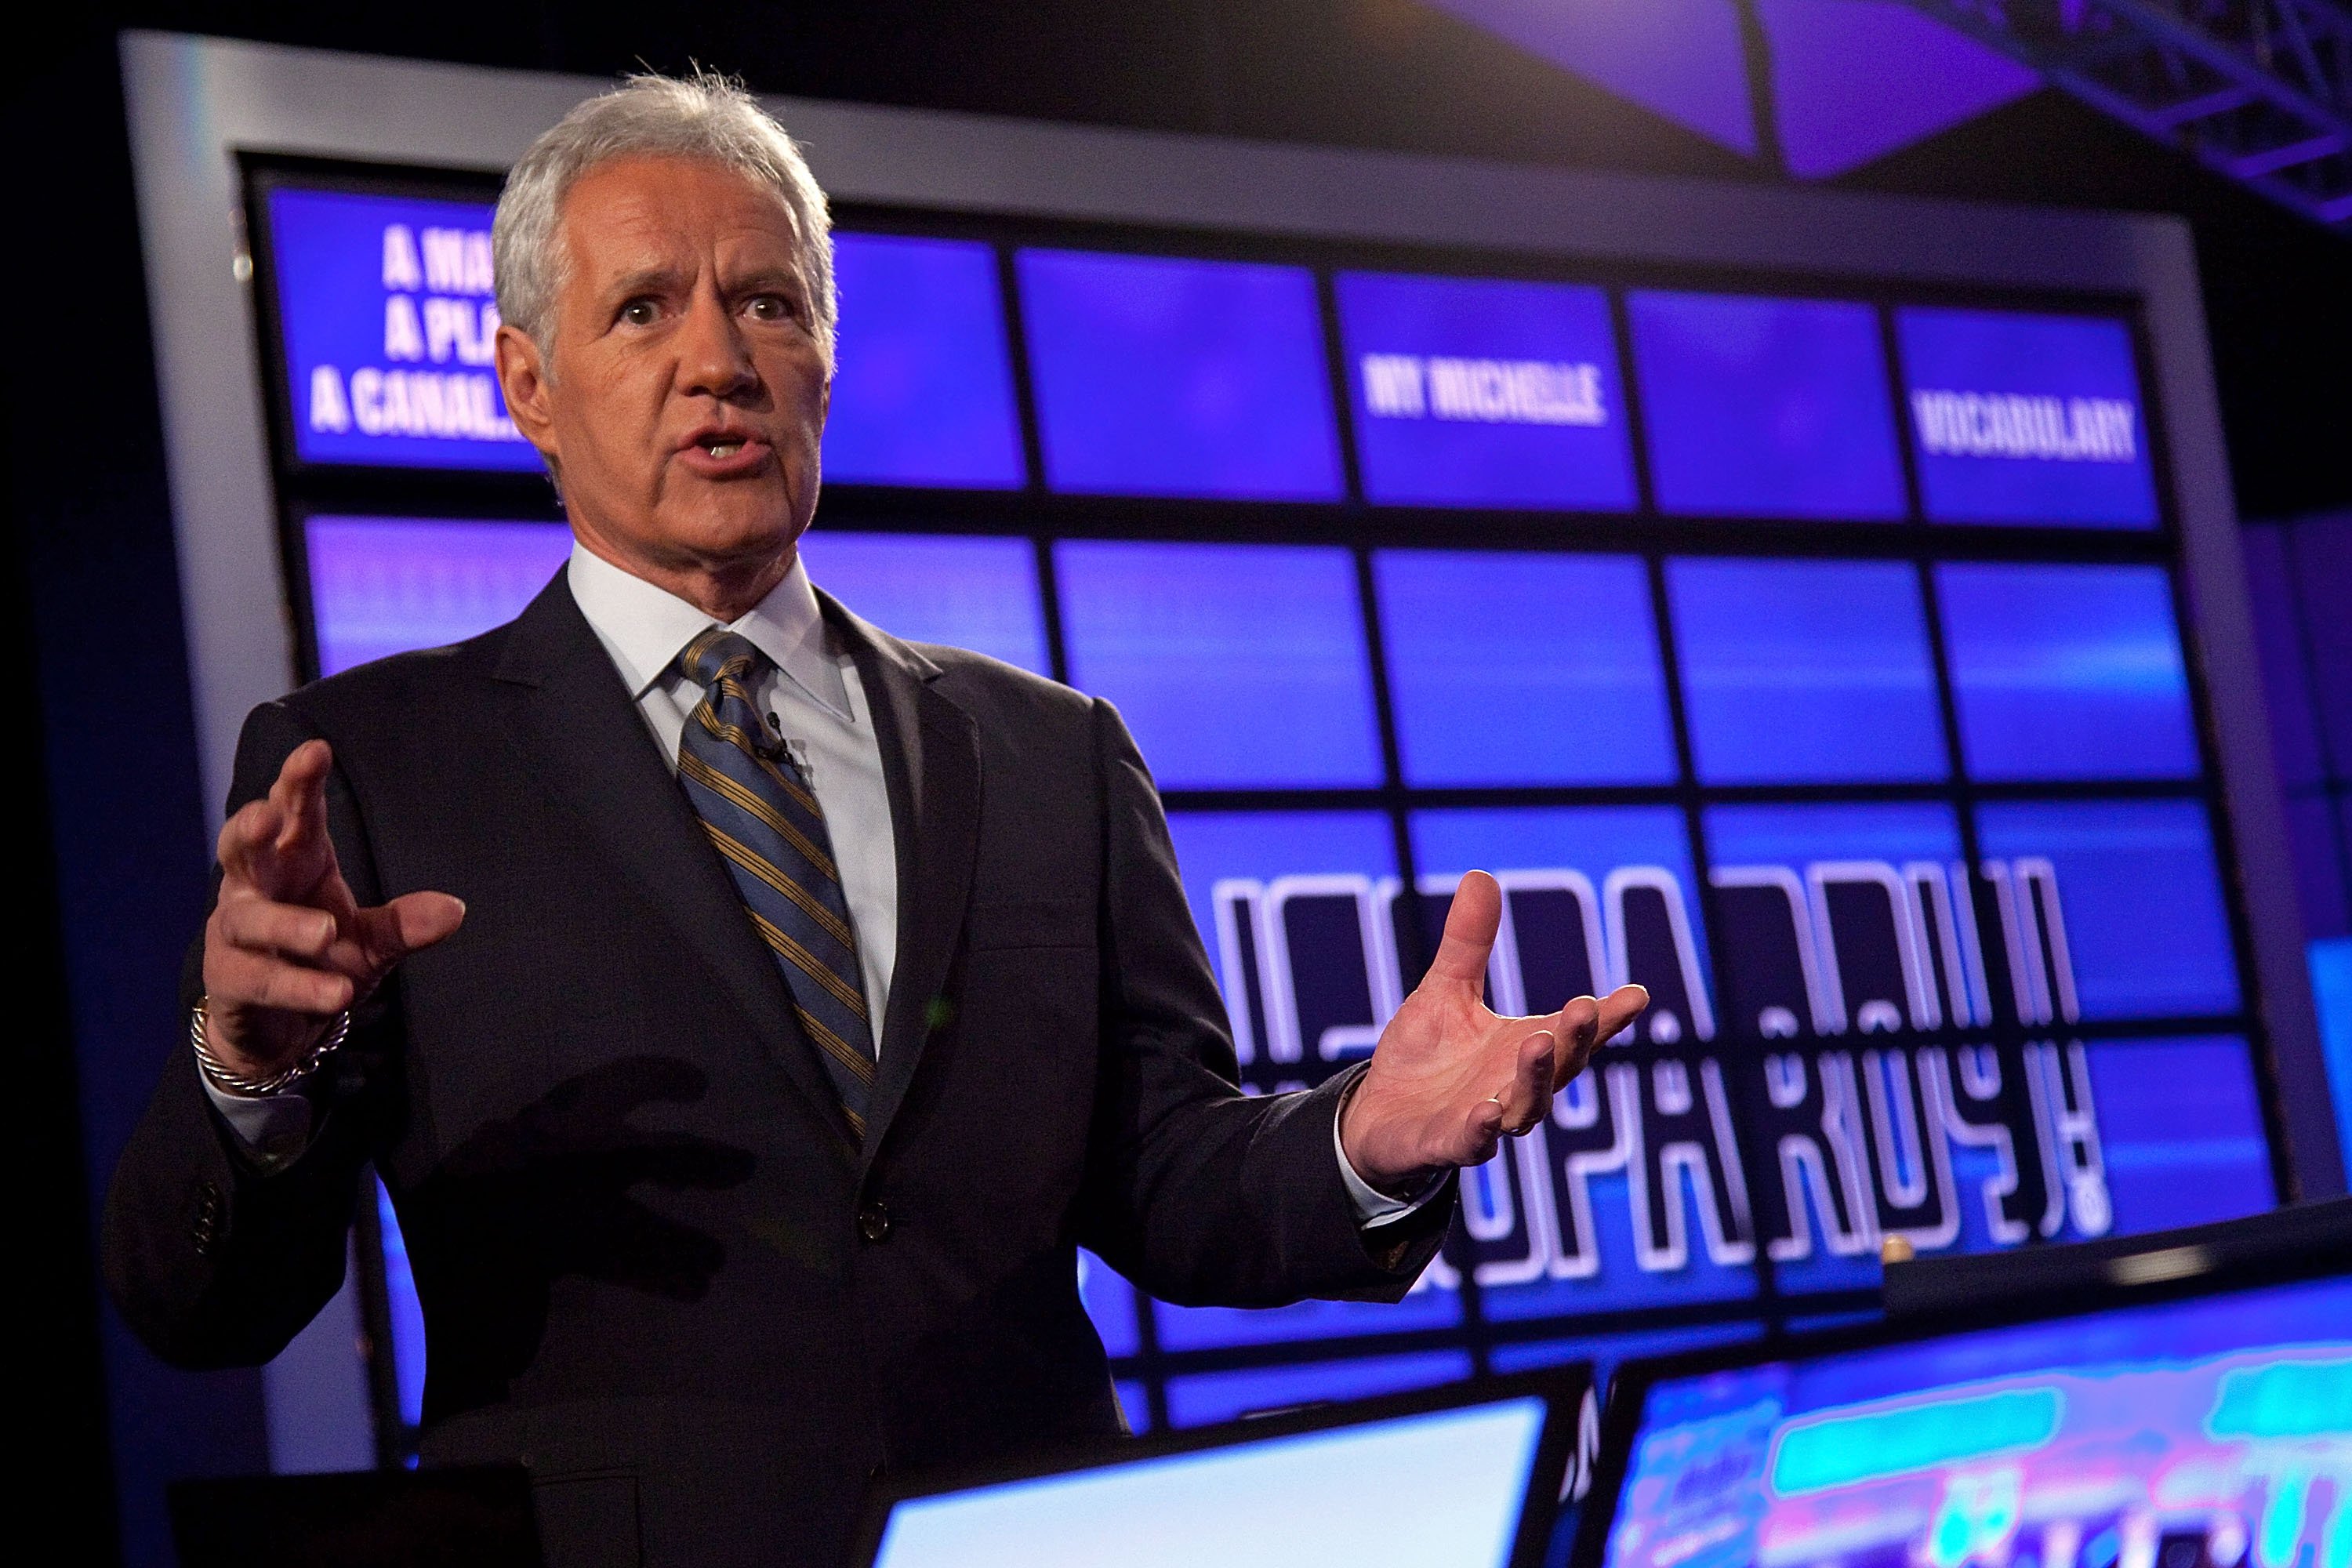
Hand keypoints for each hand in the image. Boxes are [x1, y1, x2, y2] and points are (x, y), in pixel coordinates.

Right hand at [201, 740, 465, 1079]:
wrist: (280, 1026)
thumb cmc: (322, 959)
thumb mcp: (371, 940)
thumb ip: (405, 924)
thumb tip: (456, 909)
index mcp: (294, 859)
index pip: (294, 812)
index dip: (299, 781)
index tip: (316, 750)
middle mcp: (256, 886)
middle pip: (242, 847)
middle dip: (250, 827)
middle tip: (268, 817)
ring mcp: (235, 932)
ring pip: (250, 918)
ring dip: (286, 924)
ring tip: (326, 932)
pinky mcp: (229, 979)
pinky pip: (262, 980)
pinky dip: (300, 986)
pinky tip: (336, 993)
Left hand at [1339, 870, 1647, 1194]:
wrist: (1378, 1116)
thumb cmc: (1427, 1057)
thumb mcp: (1446, 991)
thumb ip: (1469, 944)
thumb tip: (1481, 875)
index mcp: (1524, 1048)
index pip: (1573, 1032)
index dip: (1607, 1018)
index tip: (1636, 995)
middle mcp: (1516, 1087)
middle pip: (1559, 1067)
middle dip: (1575, 1039)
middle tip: (1586, 1007)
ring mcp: (1486, 1120)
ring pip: (1525, 1107)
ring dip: (1534, 1078)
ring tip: (1539, 1041)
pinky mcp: (1447, 1144)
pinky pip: (1470, 1144)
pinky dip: (1481, 1131)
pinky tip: (1486, 1114)